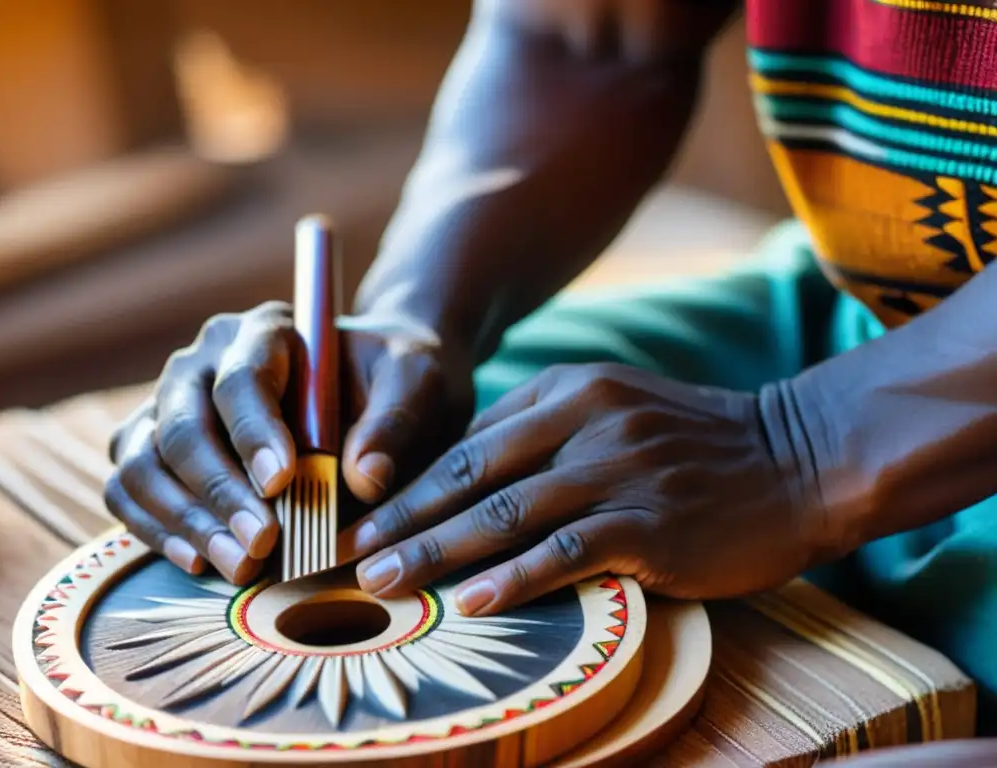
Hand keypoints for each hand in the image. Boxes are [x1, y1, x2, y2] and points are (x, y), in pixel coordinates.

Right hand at [105, 301, 473, 584]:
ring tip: (238, 565)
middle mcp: (204, 363)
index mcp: (263, 331)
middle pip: (184, 426)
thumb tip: (364, 478)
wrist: (376, 390)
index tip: (281, 483)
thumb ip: (395, 421)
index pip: (242, 379)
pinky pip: (129, 489)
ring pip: (144, 461)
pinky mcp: (155, 450)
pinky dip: (156, 528)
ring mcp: (171, 406)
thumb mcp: (416, 383)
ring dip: (185, 520)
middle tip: (263, 545)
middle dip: (220, 492)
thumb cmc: (395, 380)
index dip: (254, 433)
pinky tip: (199, 560)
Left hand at [346, 363, 822, 614]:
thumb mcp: (615, 407)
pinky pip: (567, 553)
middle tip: (349, 556)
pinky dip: (515, 580)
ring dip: (438, 552)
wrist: (797, 454)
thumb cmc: (698, 440)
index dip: (410, 485)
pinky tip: (473, 602)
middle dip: (403, 521)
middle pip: (471, 477)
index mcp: (567, 390)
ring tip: (385, 583)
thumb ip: (546, 432)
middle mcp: (585, 422)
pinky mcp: (650, 522)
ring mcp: (617, 470)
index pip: (468, 443)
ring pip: (506, 516)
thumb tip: (471, 477)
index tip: (366, 519)